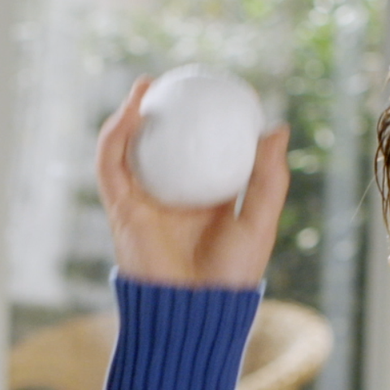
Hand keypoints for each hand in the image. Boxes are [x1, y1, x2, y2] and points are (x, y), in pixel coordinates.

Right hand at [95, 76, 290, 288]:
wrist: (193, 310)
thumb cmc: (231, 276)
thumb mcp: (260, 222)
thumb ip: (269, 179)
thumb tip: (277, 128)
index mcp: (201, 200)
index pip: (198, 151)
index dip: (201, 121)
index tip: (215, 90)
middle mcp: (168, 197)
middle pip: (158, 145)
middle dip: (159, 111)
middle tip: (176, 80)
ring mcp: (141, 202)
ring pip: (128, 149)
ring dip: (130, 114)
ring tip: (147, 85)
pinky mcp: (120, 209)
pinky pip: (112, 164)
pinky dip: (117, 135)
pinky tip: (133, 110)